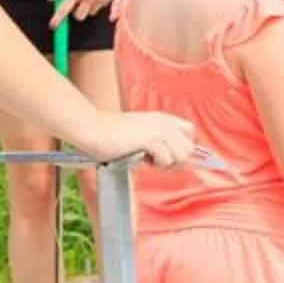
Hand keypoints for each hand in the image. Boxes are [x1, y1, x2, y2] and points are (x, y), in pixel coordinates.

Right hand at [75, 110, 198, 166]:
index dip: (182, 147)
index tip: (167, 154)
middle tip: (155, 160)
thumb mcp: (140, 133)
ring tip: (147, 159)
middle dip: (175, 159)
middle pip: (189, 148)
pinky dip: (155, 164)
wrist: (94, 129)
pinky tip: (141, 158)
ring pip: (181, 155)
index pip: (190, 131)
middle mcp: (163, 122)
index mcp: (162, 118)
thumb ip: (158, 142)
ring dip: (165, 163)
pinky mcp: (150, 139)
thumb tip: (175, 161)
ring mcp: (158, 130)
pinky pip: (166, 158)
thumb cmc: (111, 135)